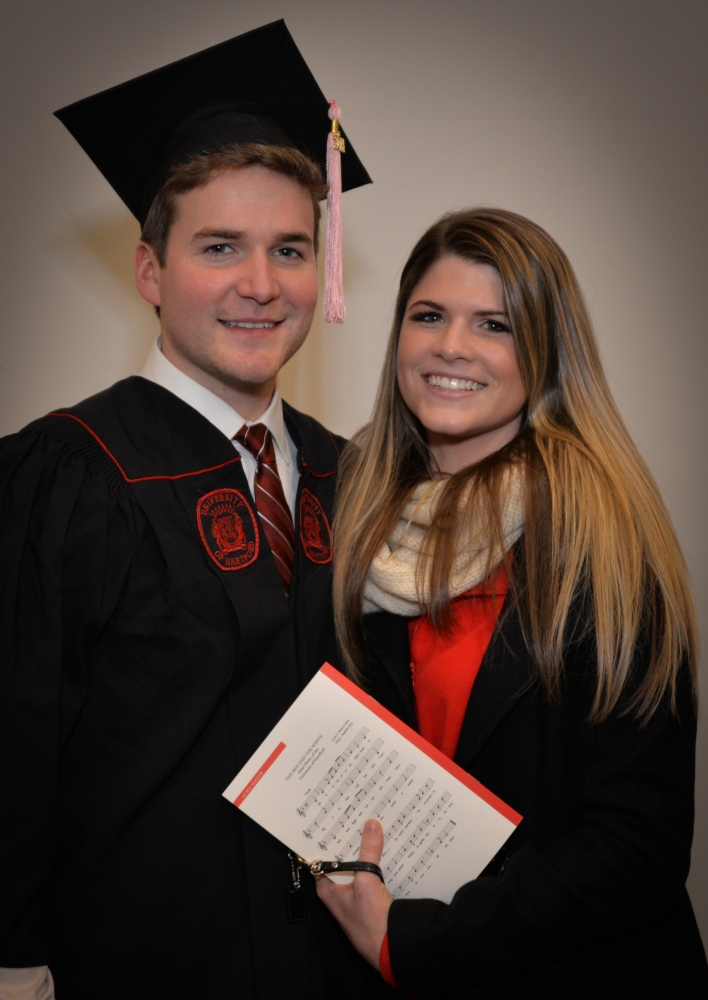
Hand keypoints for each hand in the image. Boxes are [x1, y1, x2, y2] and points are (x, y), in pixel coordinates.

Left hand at [315, 818, 392, 968]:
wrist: (391, 948)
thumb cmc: (370, 922)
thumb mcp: (367, 881)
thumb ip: (369, 852)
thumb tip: (370, 826)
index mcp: (328, 890)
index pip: (321, 860)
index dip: (325, 841)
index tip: (332, 821)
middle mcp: (338, 893)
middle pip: (341, 861)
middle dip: (348, 843)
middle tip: (356, 819)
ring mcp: (355, 897)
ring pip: (356, 868)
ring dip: (363, 853)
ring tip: (371, 828)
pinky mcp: (370, 901)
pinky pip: (370, 876)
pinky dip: (375, 864)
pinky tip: (384, 851)